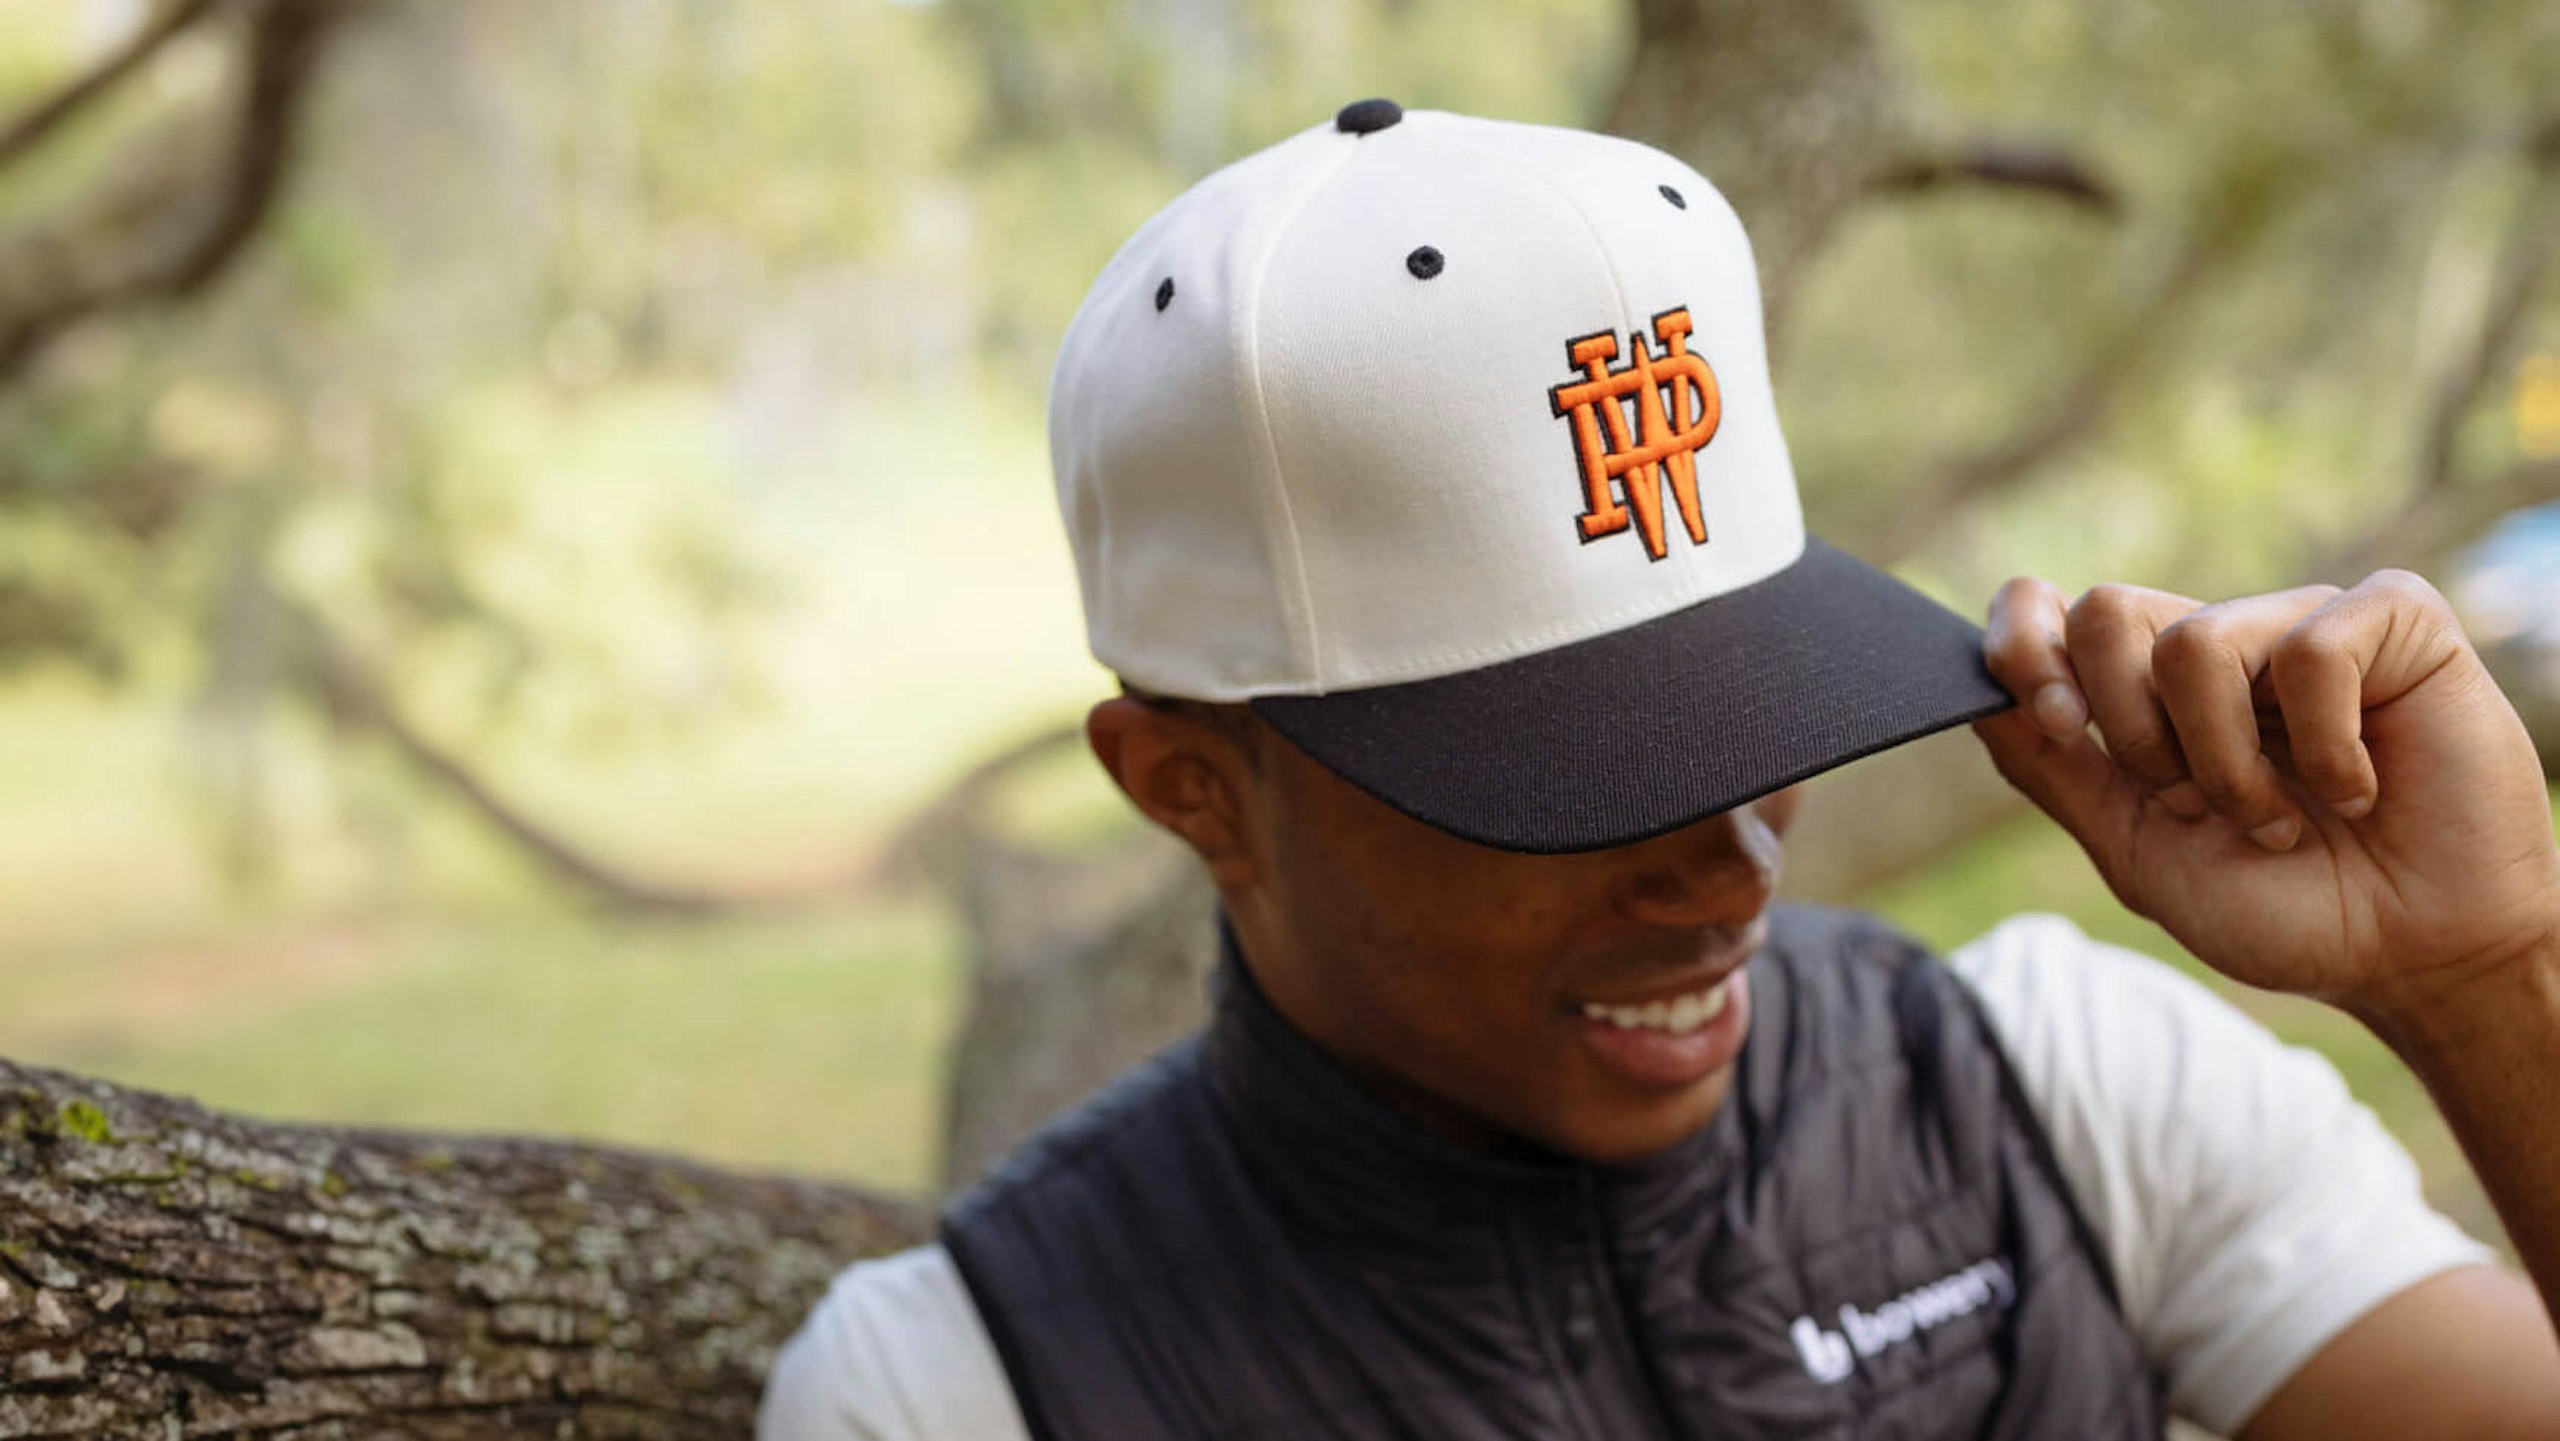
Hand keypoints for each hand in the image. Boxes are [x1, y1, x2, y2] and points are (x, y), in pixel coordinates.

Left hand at [1973, 569, 2559, 1017]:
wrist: (2411, 960)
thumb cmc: (2285, 909)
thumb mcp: (2143, 854)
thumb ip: (2059, 773)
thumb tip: (1982, 701)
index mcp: (2150, 690)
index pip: (2052, 611)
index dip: (2024, 647)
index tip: (2057, 724)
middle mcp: (2220, 642)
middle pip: (2104, 611)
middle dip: (2131, 733)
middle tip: (2197, 805)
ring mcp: (2304, 621)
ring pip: (2195, 641)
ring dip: (2229, 764)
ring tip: (2283, 815)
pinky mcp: (2396, 620)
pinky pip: (2311, 648)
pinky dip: (2325, 748)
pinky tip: (2362, 788)